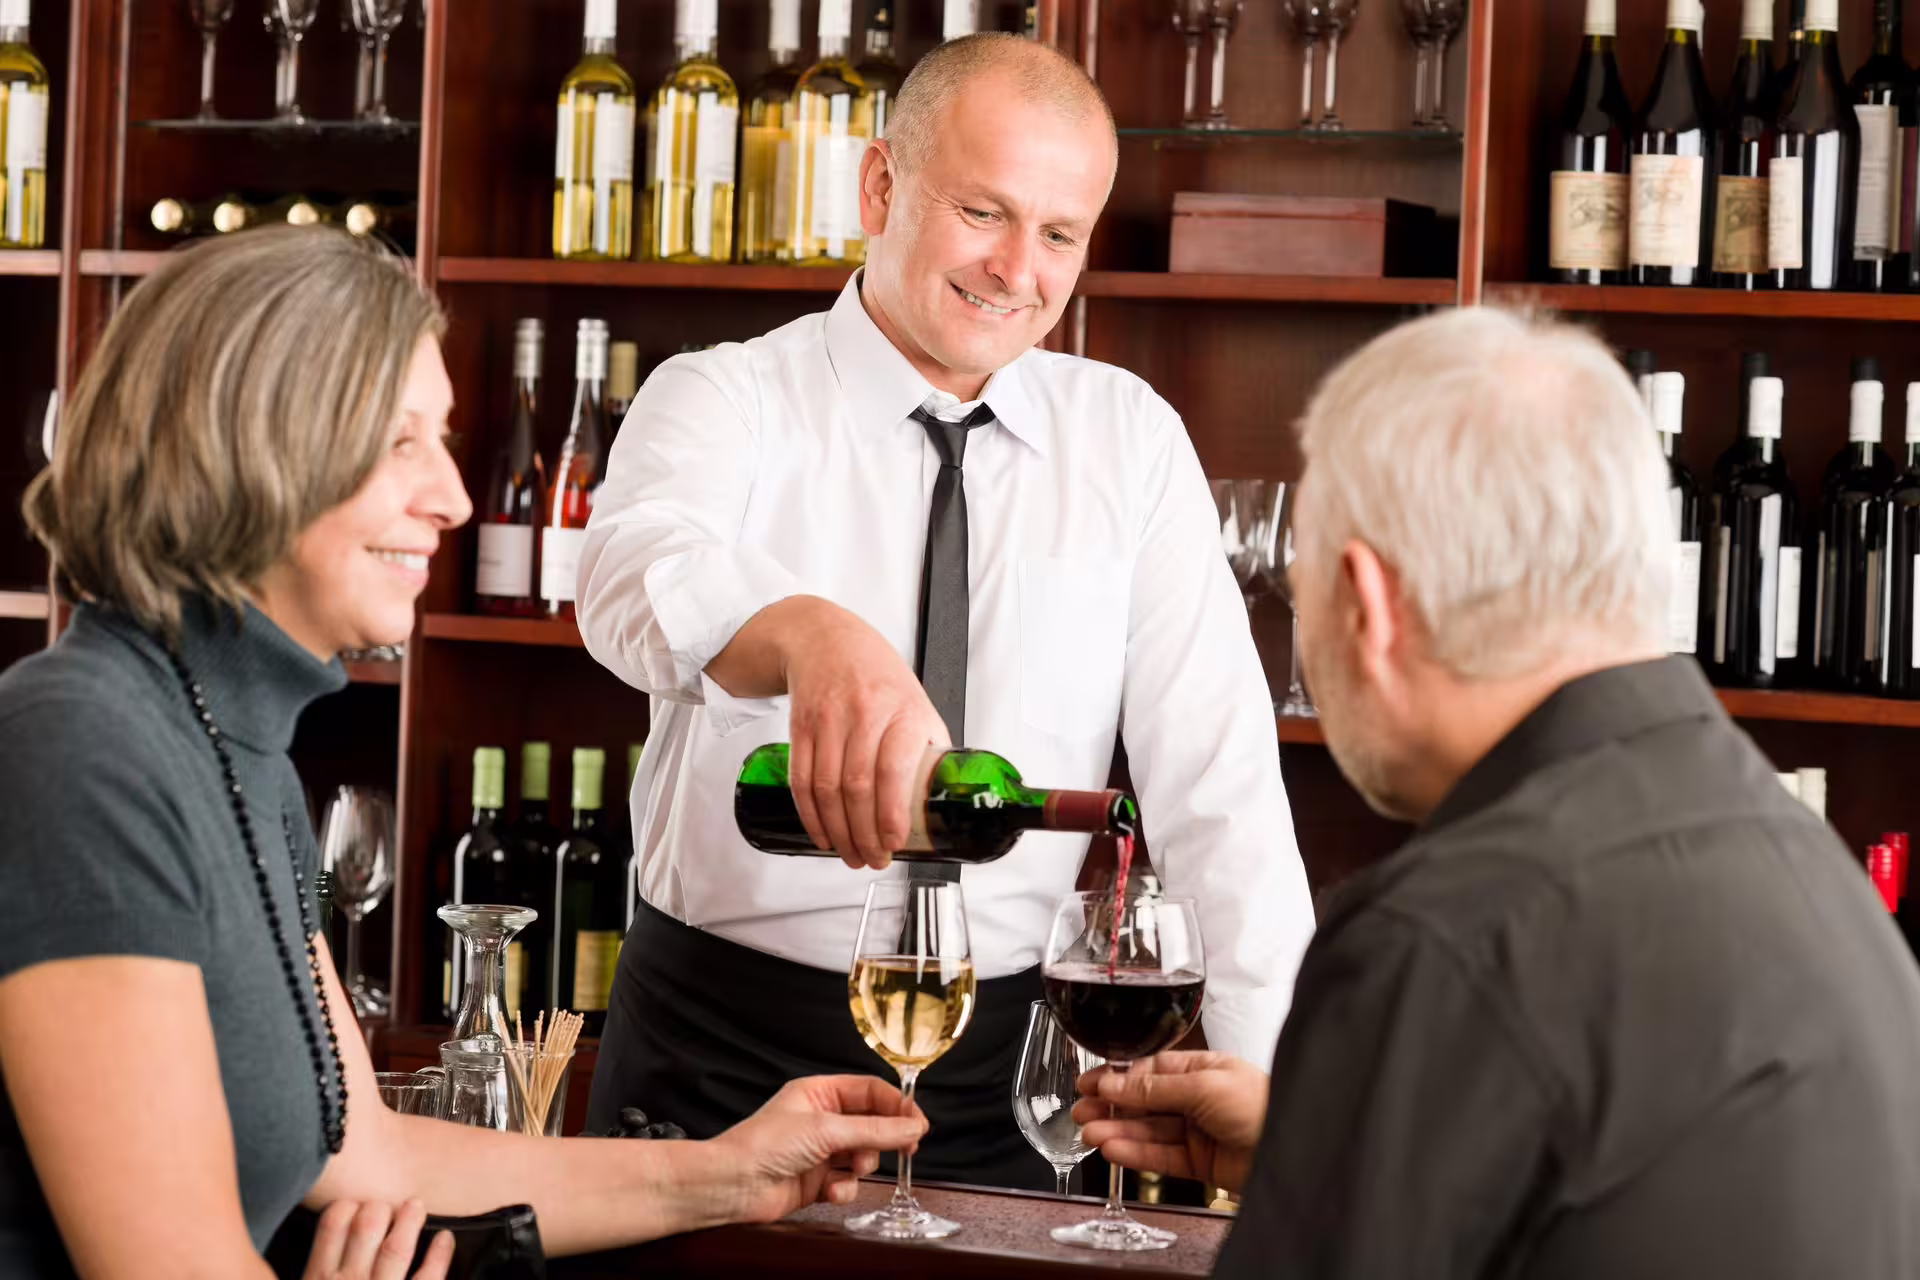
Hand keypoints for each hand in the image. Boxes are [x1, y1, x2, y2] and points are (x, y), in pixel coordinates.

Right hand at [302, 1199, 453, 1279]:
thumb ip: (315, 1267)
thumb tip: (325, 1242)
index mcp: (318, 1279)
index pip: (332, 1223)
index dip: (349, 1204)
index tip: (359, 1199)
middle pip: (366, 1225)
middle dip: (381, 1206)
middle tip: (389, 1201)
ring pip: (396, 1247)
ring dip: (409, 1220)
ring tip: (417, 1204)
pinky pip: (427, 1277)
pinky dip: (439, 1255)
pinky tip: (446, 1239)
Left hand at [708, 1074, 928, 1222]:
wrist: (733, 1185)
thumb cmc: (764, 1145)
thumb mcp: (827, 1130)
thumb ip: (875, 1130)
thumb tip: (912, 1128)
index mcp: (820, 1093)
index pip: (870, 1091)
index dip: (897, 1106)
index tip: (918, 1123)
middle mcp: (822, 1119)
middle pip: (872, 1124)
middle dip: (884, 1139)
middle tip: (906, 1148)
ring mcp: (820, 1150)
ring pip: (863, 1155)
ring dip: (862, 1165)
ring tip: (850, 1169)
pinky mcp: (817, 1179)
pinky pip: (847, 1181)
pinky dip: (845, 1187)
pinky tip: (831, 1189)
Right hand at [779, 600, 949, 869]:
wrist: (828, 640)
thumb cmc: (880, 677)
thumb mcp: (917, 703)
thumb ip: (929, 746)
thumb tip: (947, 796)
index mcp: (902, 711)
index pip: (894, 768)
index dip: (891, 811)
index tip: (894, 842)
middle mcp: (864, 713)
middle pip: (857, 787)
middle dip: (864, 833)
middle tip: (872, 860)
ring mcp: (828, 720)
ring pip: (827, 788)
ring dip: (837, 831)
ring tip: (850, 855)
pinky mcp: (800, 726)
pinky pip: (801, 779)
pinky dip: (810, 814)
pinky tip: (822, 834)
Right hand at [1070, 1051, 1269, 1195]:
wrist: (1293, 1150)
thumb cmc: (1263, 1106)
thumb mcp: (1204, 1085)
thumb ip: (1156, 1087)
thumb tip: (1115, 1081)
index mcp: (1204, 1069)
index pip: (1150, 1070)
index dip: (1119, 1078)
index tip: (1091, 1084)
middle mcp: (1199, 1099)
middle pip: (1145, 1102)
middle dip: (1112, 1107)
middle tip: (1081, 1112)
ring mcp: (1199, 1131)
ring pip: (1149, 1131)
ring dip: (1118, 1131)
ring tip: (1090, 1133)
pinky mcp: (1201, 1163)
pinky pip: (1161, 1157)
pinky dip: (1135, 1153)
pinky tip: (1114, 1149)